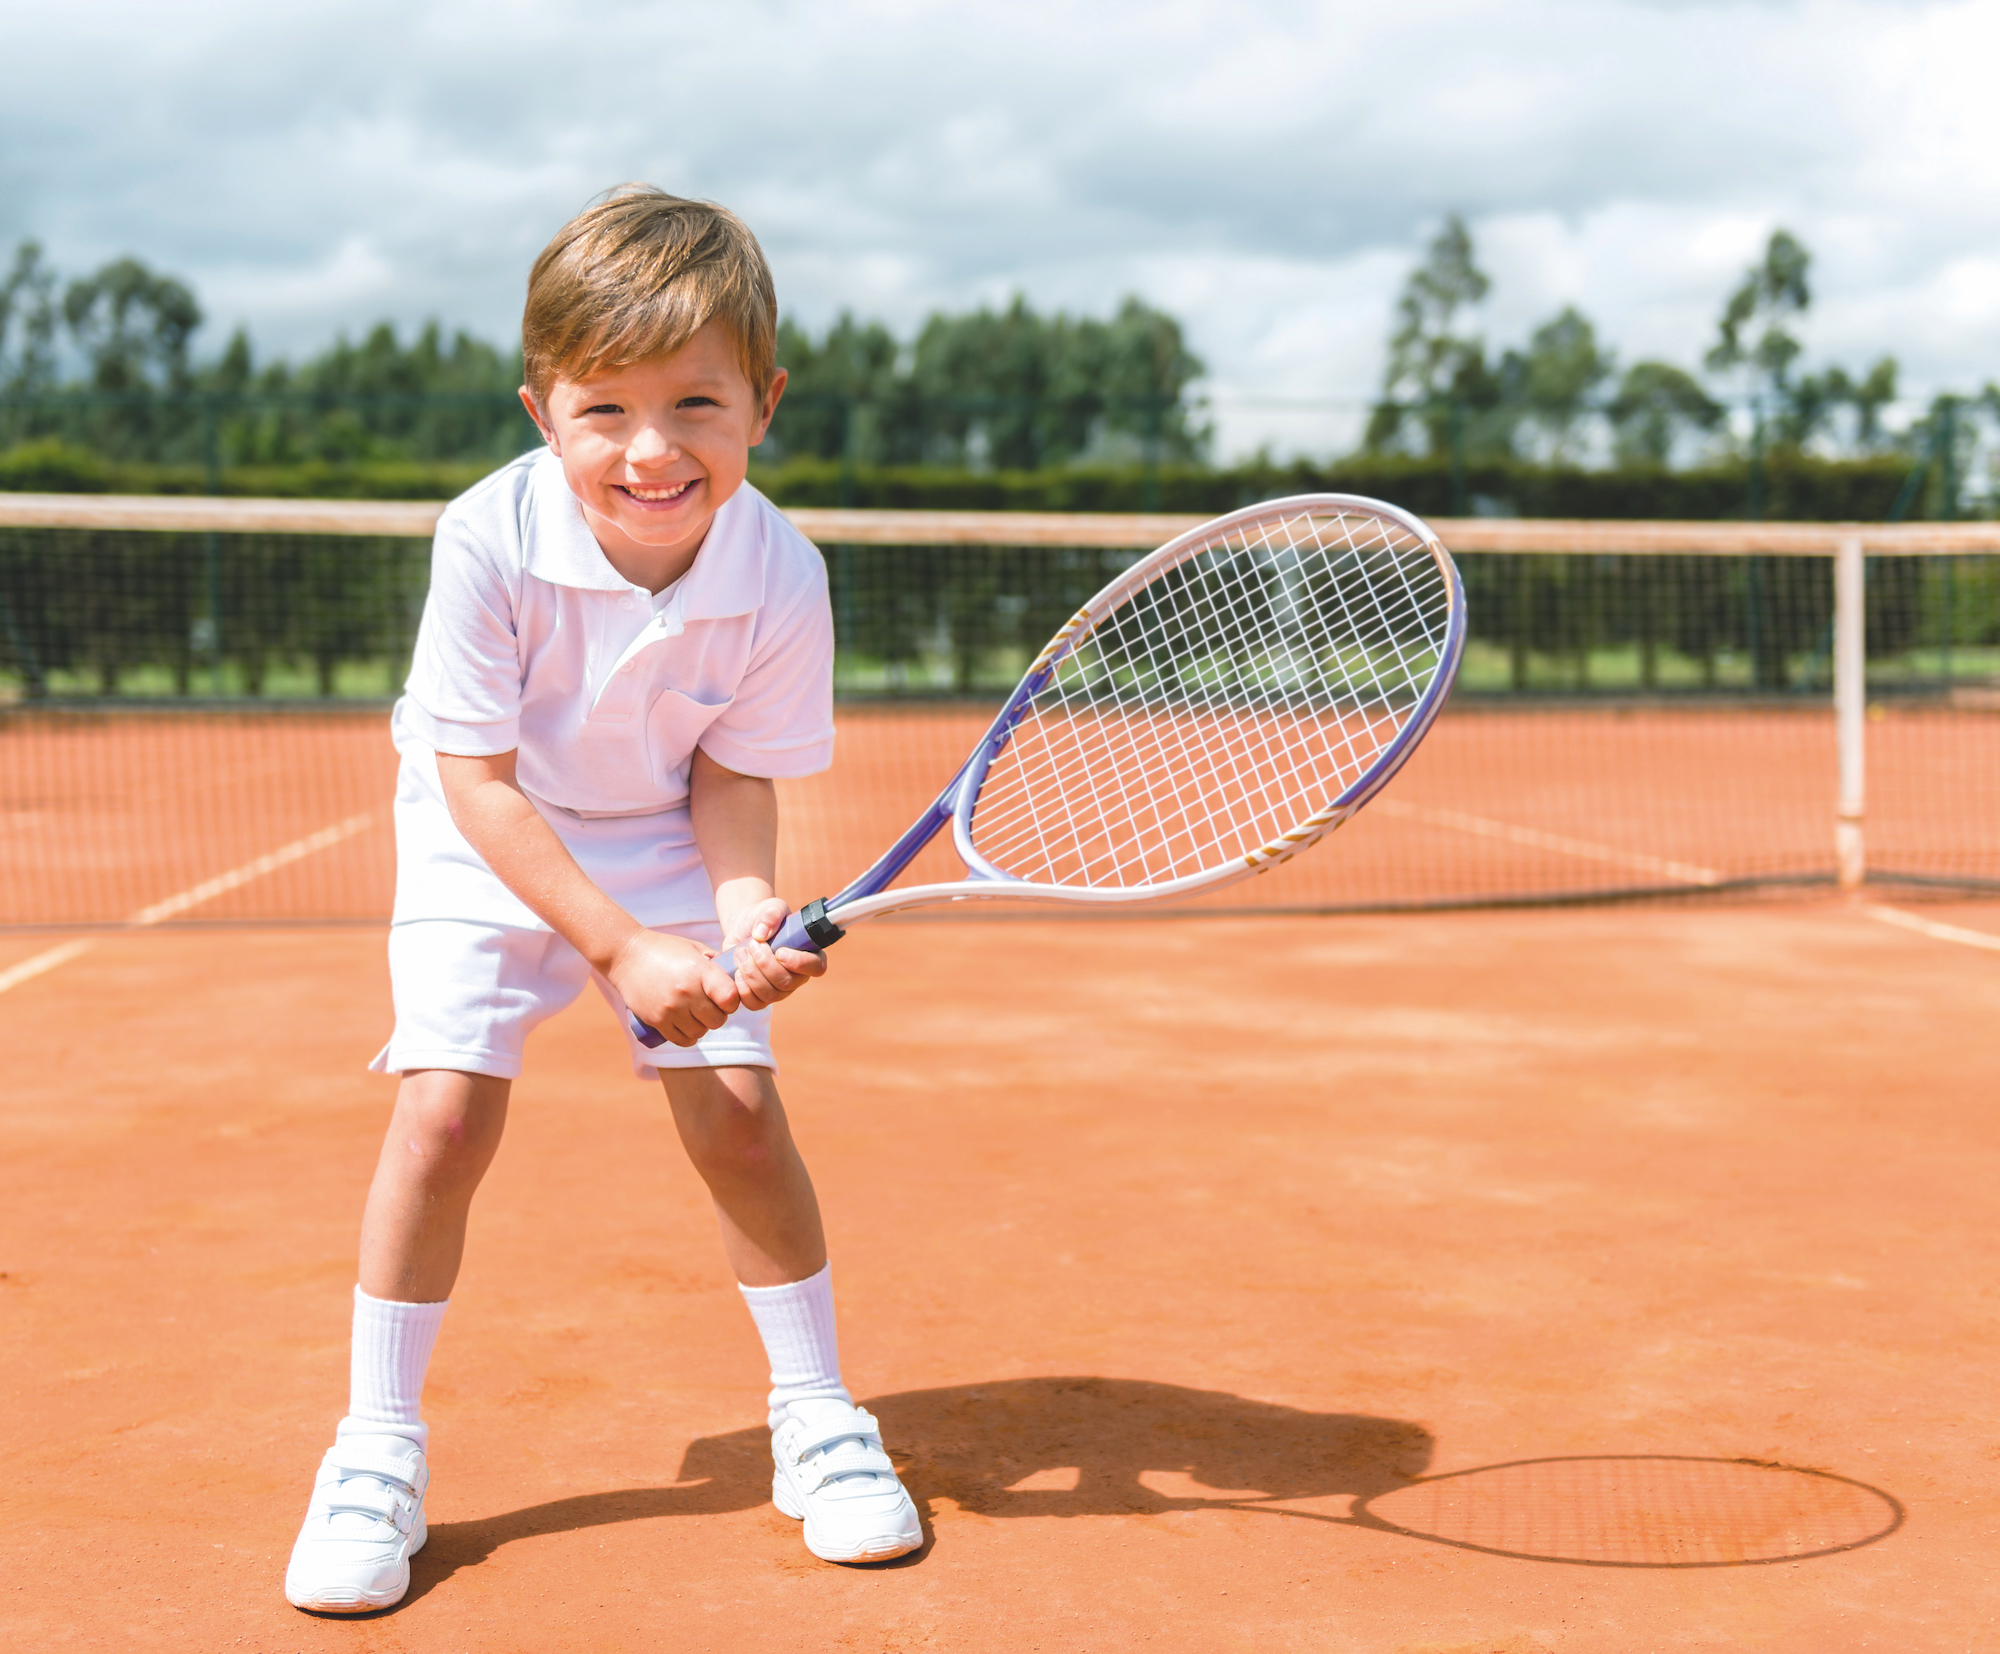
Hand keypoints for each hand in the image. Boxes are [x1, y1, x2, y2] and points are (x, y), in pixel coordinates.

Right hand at [608, 930, 739, 1047]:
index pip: (730, 997)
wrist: (625, 955)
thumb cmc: (663, 949)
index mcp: (699, 971)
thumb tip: (735, 975)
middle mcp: (686, 992)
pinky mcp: (656, 1020)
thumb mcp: (693, 948)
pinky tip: (686, 1025)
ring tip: (695, 1014)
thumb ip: (714, 962)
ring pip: (700, 1032)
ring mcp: (670, 1009)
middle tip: (709, 1005)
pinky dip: (688, 1036)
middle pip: (718, 1020)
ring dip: (702, 1026)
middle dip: (718, 1014)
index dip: (733, 1000)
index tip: (725, 996)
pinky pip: (682, 1039)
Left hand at [725, 896, 828, 1011]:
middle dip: (765, 964)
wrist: (743, 929)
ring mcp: (780, 990)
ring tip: (741, 952)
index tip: (780, 951)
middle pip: (787, 983)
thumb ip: (771, 914)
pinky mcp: (760, 997)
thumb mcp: (769, 908)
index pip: (817, 967)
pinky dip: (743, 989)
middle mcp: (797, 976)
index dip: (799, 963)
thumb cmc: (763, 919)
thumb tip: (762, 933)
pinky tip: (737, 971)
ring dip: (751, 973)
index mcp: (809, 955)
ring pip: (770, 995)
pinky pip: (755, 1004)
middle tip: (751, 944)